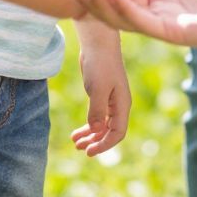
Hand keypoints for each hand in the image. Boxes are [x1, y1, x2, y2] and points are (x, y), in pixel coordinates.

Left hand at [72, 25, 131, 154]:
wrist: (98, 44)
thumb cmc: (100, 65)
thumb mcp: (98, 89)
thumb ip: (97, 111)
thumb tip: (95, 130)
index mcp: (122, 105)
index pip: (117, 133)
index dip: (104, 144)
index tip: (89, 152)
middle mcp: (118, 106)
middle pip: (109, 132)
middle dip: (95, 142)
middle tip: (79, 149)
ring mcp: (110, 101)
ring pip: (101, 126)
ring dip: (90, 136)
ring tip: (75, 143)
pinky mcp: (101, 96)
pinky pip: (96, 117)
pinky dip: (87, 126)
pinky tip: (76, 132)